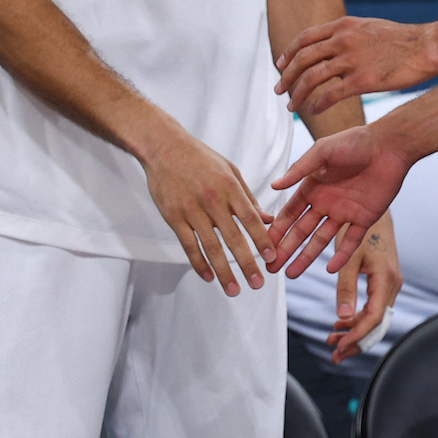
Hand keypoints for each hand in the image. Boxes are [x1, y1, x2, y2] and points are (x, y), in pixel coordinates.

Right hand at [140, 127, 275, 295]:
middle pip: (233, 238)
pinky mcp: (174, 217)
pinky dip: (199, 263)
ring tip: (234, 289)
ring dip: (224, 271)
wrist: (165, 148)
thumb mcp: (230, 171)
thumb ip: (248, 197)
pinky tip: (208, 277)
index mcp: (230, 187)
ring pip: (211, 247)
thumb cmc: (201, 158)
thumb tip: (268, 219)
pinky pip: (189, 245)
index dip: (262, 240)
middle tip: (258, 283)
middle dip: (247, 263)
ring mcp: (192, 210)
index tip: (272, 258)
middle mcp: (213, 200)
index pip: (250, 219)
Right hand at [266, 123, 412, 276]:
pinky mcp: (364, 218)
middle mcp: (326, 203)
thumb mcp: (322, 151)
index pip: (290, 213)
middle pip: (301, 231)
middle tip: (270, 268)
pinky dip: (342, 255)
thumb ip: (300, 170)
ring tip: (291, 274)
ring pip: (321, 240)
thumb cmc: (354, 142)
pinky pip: (351, 241)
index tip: (262, 245)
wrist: (389, 145)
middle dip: (286, 249)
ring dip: (307, 257)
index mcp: (312, 187)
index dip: (277, 230)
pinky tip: (329, 269)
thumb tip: (274, 186)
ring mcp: (344, 212)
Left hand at [274, 15, 437, 114]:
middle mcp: (343, 40)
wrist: (426, 47)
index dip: (289, 53)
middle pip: (303, 59)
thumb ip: (347, 34)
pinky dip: (318, 104)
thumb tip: (332, 43)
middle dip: (286, 77)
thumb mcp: (369, 27)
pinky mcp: (362, 80)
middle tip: (279, 90)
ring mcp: (352, 60)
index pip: (305, 39)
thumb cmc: (402, 40)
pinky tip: (315, 111)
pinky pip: (331, 95)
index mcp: (344, 26)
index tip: (281, 65)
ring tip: (292, 106)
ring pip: (312, 78)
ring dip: (298, 94)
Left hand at [327, 213, 401, 361]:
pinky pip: (374, 307)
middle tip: (335, 355)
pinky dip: (358, 318)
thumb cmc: (361, 229)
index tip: (338, 346)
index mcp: (386, 279)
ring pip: (375, 318)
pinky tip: (341, 323)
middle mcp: (392, 284)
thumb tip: (342, 318)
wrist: (374, 212)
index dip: (356, 335)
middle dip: (356, 341)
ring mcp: (390, 284)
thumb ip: (346, 288)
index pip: (373, 318)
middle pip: (377, 324)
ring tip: (333, 341)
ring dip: (355, 332)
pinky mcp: (384, 282)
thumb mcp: (349, 258)